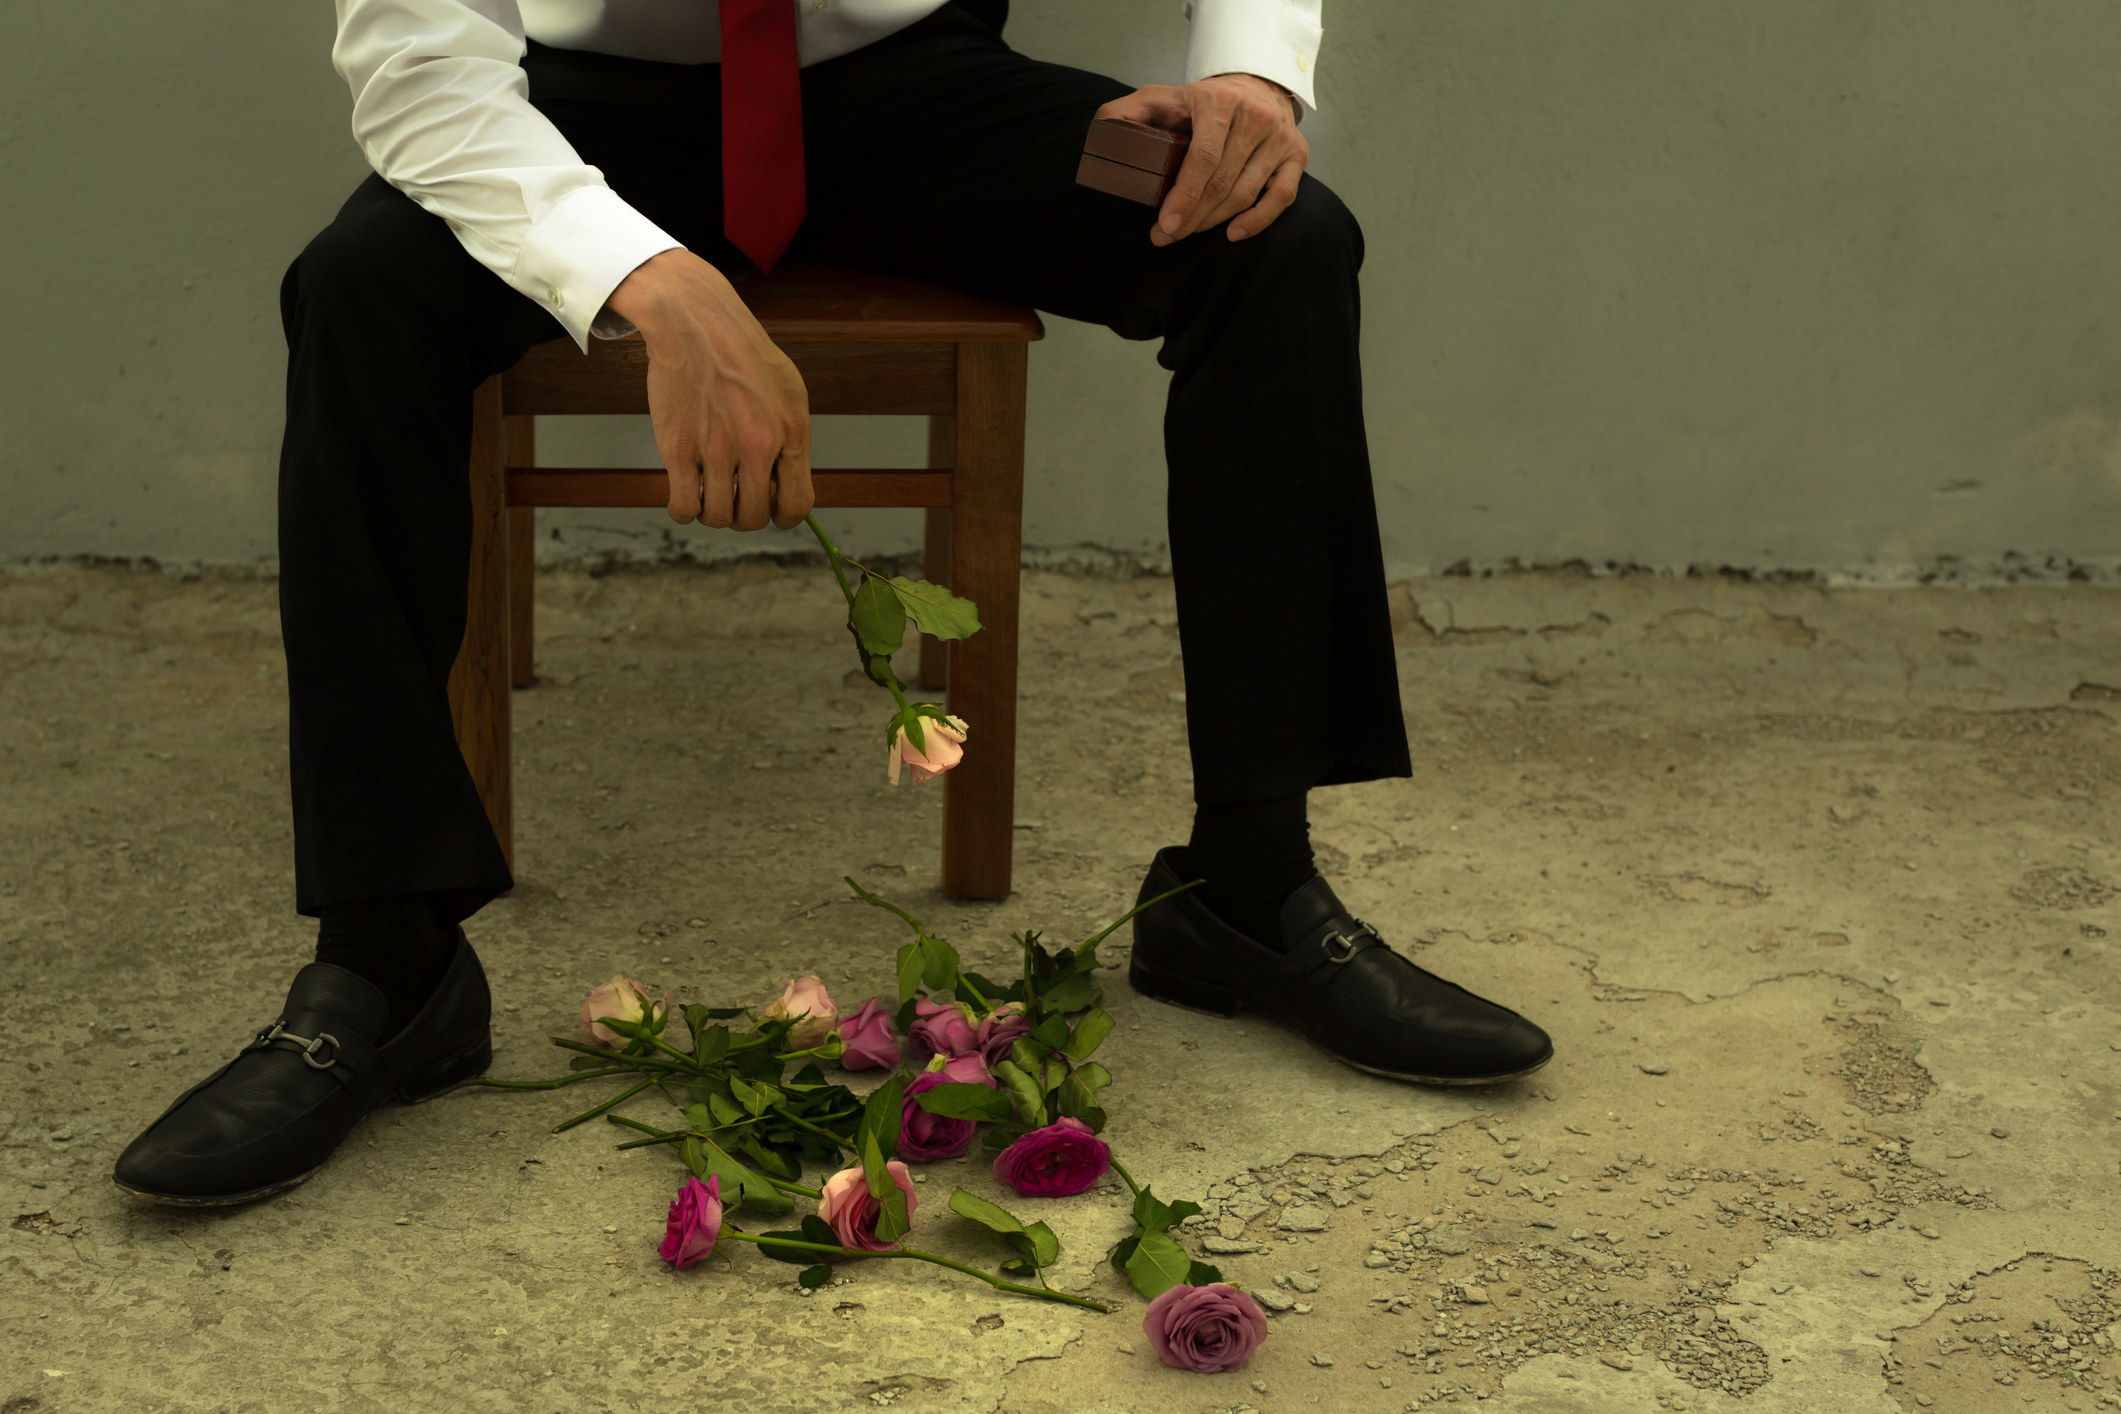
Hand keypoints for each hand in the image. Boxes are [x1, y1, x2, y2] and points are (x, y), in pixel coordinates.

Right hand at [605, 249, 813, 530]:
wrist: (695, 320)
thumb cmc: (741, 351)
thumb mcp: (788, 390)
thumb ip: (791, 436)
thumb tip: (786, 478)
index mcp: (791, 433)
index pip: (797, 504)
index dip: (783, 516)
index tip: (770, 509)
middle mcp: (758, 446)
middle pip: (755, 517)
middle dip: (744, 515)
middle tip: (733, 494)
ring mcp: (717, 450)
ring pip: (719, 517)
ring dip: (714, 512)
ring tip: (709, 490)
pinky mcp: (679, 449)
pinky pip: (684, 506)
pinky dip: (684, 510)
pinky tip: (685, 494)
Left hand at [1095, 74, 1307, 246]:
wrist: (1256, 85)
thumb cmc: (1204, 100)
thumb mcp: (1163, 96)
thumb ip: (1129, 111)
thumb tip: (1104, 132)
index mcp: (1220, 102)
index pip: (1203, 158)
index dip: (1183, 196)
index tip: (1164, 225)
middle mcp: (1255, 118)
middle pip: (1222, 182)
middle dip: (1191, 217)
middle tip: (1165, 236)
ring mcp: (1279, 138)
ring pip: (1245, 194)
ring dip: (1213, 221)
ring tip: (1187, 232)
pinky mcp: (1297, 155)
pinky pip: (1281, 197)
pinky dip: (1257, 221)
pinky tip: (1232, 234)